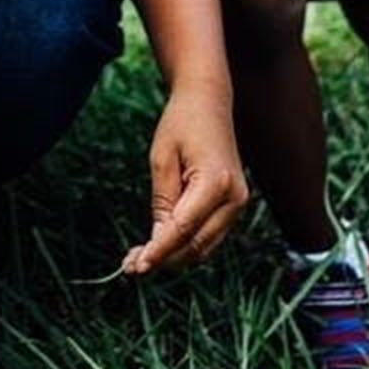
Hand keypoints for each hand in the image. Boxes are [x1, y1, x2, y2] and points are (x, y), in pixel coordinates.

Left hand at [123, 83, 247, 274]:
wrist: (208, 101)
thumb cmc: (181, 124)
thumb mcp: (161, 158)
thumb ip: (162, 201)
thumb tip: (157, 242)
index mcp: (216, 183)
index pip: (183, 229)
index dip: (159, 251)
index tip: (136, 266)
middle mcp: (234, 198)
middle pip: (197, 245)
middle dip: (164, 259)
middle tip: (130, 266)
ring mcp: (238, 203)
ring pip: (204, 246)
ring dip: (174, 256)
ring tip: (138, 258)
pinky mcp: (234, 205)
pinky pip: (208, 234)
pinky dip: (185, 243)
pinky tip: (159, 243)